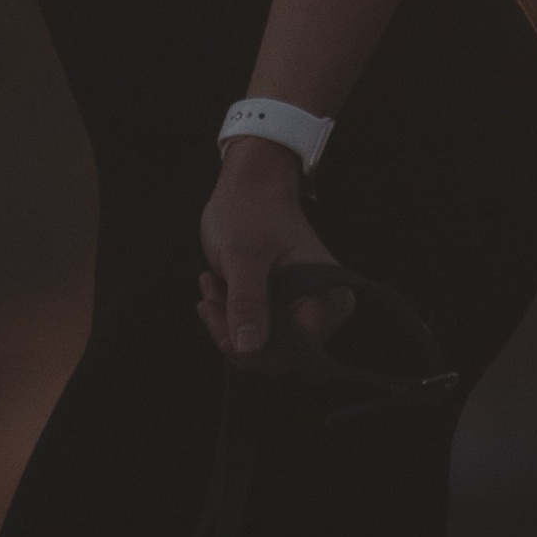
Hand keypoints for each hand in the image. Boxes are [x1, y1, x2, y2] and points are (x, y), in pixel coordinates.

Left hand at [197, 138, 353, 365]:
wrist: (249, 182)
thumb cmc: (250, 209)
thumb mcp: (243, 254)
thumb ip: (247, 301)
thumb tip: (248, 350)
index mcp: (328, 297)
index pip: (296, 351)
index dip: (256, 349)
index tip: (219, 324)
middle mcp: (324, 309)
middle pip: (276, 353)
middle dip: (234, 330)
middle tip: (208, 298)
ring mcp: (303, 309)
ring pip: (261, 344)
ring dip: (227, 321)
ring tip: (209, 284)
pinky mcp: (284, 307)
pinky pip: (256, 329)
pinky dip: (230, 314)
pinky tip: (214, 287)